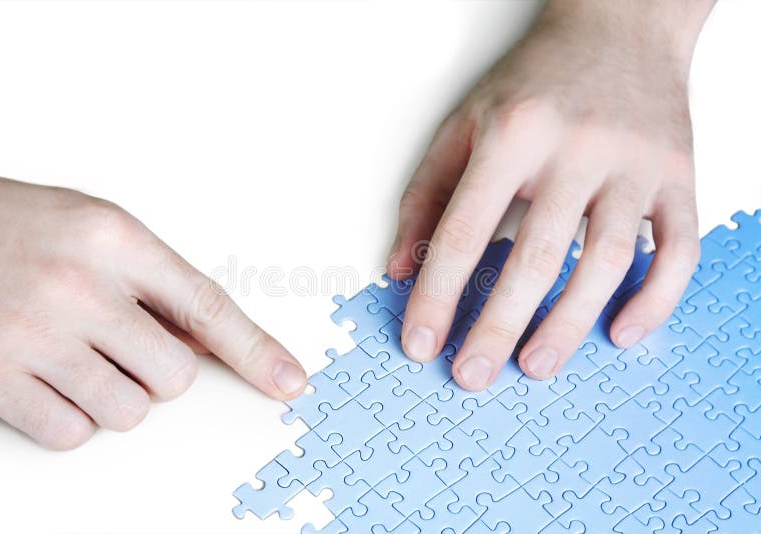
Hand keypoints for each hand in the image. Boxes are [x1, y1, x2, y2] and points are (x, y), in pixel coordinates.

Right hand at [0, 170, 305, 448]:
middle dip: (159, 372)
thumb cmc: (12, 228)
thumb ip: (153, 281)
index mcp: (113, 239)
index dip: (256, 350)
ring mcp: (32, 337)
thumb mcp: (94, 230)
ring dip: (114, 397)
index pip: (206, 306)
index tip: (289, 381)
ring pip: (129, 412)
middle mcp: (77, 287)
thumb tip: (208, 342)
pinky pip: (73, 434)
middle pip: (175, 376)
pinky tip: (44, 377)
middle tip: (120, 345)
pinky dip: (69, 417)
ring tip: (75, 356)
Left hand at [388, 0, 714, 389]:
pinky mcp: (678, 176)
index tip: (420, 343)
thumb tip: (401, 269)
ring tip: (534, 366)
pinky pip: (678, 250)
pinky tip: (622, 332)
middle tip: (471, 376)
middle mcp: (576, 149)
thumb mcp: (464, 125)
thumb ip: (426, 195)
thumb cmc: (534, 83)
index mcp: (512, 135)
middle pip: (533, 258)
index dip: (437, 295)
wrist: (620, 28)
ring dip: (568, 326)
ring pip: (605, 263)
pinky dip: (654, 299)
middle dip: (497, 328)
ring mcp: (634, 165)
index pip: (462, 231)